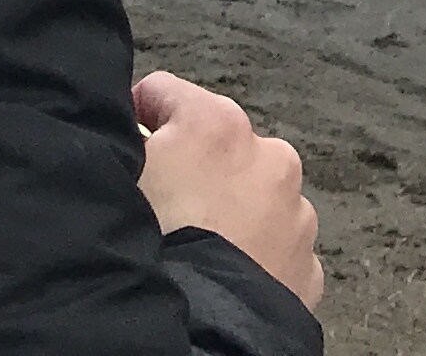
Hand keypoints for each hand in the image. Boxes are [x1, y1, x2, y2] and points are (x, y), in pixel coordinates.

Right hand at [132, 69, 322, 310]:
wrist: (203, 332)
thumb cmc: (153, 247)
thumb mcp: (117, 175)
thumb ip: (123, 140)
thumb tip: (128, 134)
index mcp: (216, 123)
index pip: (162, 93)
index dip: (137, 120)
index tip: (126, 151)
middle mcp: (270, 156)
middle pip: (217, 145)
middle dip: (193, 168)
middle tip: (163, 209)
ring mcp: (296, 214)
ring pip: (253, 196)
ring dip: (230, 210)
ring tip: (197, 246)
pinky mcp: (308, 265)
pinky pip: (275, 245)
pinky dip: (254, 253)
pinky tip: (225, 271)